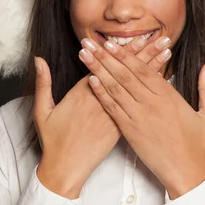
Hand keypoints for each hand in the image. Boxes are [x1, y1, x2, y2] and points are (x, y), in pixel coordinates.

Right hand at [33, 36, 171, 198]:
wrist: (65, 168)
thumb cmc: (53, 140)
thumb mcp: (42, 110)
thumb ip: (43, 83)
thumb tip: (38, 59)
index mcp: (84, 93)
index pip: (105, 65)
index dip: (121, 50)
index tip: (134, 35)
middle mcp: (102, 100)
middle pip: (126, 71)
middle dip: (144, 52)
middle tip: (161, 37)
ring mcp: (114, 113)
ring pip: (136, 85)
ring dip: (152, 66)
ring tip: (166, 51)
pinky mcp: (121, 126)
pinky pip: (139, 104)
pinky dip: (150, 91)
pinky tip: (163, 80)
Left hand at [79, 37, 204, 198]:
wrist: (185, 171)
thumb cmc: (196, 144)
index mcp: (168, 95)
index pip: (142, 68)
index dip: (125, 54)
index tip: (111, 42)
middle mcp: (151, 103)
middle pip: (123, 73)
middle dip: (105, 56)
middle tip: (89, 43)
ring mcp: (138, 116)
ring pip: (114, 88)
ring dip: (97, 70)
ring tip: (84, 56)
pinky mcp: (129, 130)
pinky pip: (112, 108)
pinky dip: (100, 93)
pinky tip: (90, 81)